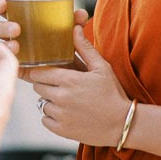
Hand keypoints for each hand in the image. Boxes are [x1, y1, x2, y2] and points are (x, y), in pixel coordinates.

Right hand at [0, 0, 89, 77]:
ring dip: (6, 44)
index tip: (3, 5)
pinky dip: (11, 61)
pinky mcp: (19, 66)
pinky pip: (9, 63)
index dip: (0, 6)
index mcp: (22, 17)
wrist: (73, 67)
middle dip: (3, 27)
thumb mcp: (70, 28)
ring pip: (1, 45)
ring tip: (16, 46)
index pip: (5, 9)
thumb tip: (80, 14)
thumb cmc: (67, 40)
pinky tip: (18, 60)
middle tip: (16, 29)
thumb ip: (74, 21)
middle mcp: (15, 33)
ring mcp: (16, 50)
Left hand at [31, 26, 129, 144]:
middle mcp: (61, 97)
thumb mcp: (102, 68)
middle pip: (38, 87)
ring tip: (67, 101)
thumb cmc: (113, 93)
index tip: (48, 72)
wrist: (122, 124)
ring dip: (50, 102)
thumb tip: (75, 29)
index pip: (39, 72)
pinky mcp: (61, 130)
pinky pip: (45, 120)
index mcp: (70, 80)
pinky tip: (68, 114)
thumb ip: (85, 48)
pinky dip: (52, 117)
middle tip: (61, 86)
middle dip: (46, 85)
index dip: (42, 71)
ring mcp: (60, 115)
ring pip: (41, 103)